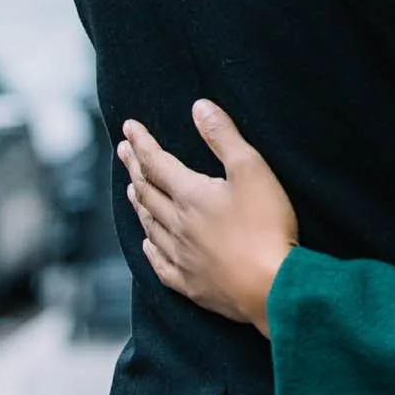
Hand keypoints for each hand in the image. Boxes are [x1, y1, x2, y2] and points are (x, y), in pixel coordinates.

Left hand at [120, 100, 298, 335]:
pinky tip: (147, 245)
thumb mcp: (251, 169)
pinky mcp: (191, 284)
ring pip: (151, 226)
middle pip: (148, 192)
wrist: (271, 287)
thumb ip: (223, 137)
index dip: (142, 143)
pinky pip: (160, 264)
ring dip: (140, 205)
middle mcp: (178, 225)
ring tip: (131, 190)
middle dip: (135, 168)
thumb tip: (199, 107)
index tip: (128, 128)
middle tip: (123, 151)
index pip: (157, 163)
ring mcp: (182, 257)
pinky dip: (150, 250)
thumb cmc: (266, 225)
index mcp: (191, 195)